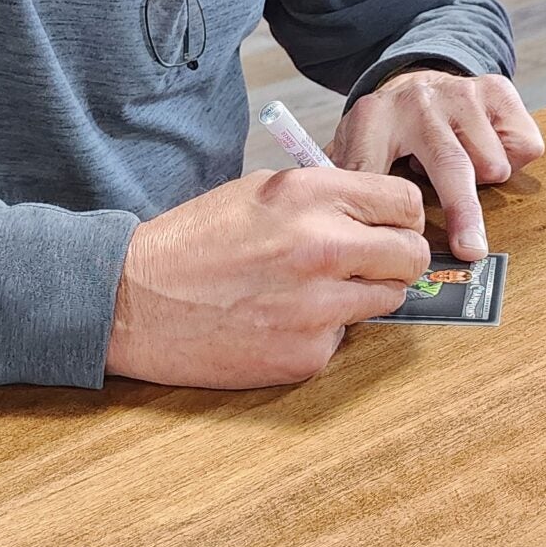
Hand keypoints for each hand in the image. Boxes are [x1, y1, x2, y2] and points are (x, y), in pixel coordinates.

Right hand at [106, 167, 429, 388]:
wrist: (135, 302)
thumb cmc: (193, 243)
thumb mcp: (259, 192)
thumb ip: (323, 198)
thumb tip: (374, 214)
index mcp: (310, 196)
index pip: (405, 203)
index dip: (400, 217)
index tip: (390, 228)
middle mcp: (323, 247)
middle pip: (410, 256)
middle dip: (395, 259)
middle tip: (368, 264)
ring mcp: (319, 307)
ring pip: (388, 301)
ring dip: (363, 296)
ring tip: (313, 291)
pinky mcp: (308, 354)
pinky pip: (345, 338)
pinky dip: (323, 331)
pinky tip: (281, 321)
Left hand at [330, 68, 544, 259]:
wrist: (416, 81)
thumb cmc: (389, 131)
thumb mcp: (354, 152)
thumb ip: (351, 187)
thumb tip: (354, 234)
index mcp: (375, 118)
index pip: (381, 169)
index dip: (392, 209)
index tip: (407, 242)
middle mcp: (419, 101)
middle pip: (450, 165)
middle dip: (463, 211)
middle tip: (470, 250)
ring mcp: (462, 93)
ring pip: (493, 163)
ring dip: (483, 179)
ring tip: (459, 170)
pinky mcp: (498, 90)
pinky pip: (524, 146)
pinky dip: (513, 159)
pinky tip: (486, 150)